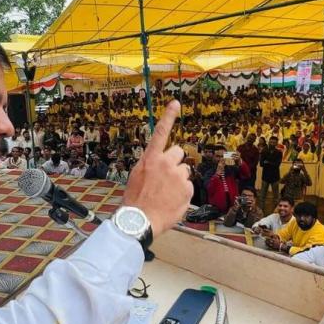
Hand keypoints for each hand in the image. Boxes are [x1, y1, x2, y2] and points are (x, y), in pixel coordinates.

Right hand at [123, 101, 191, 234]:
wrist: (140, 220)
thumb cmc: (135, 200)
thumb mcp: (137, 177)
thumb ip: (150, 166)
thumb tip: (159, 164)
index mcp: (150, 159)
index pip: (160, 133)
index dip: (168, 116)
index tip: (176, 103)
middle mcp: (165, 163)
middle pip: (179, 152)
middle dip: (175, 161)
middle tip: (166, 176)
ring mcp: (178, 176)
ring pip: (184, 171)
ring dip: (179, 179)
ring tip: (166, 193)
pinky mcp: (187, 189)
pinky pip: (188, 187)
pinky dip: (182, 194)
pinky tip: (171, 201)